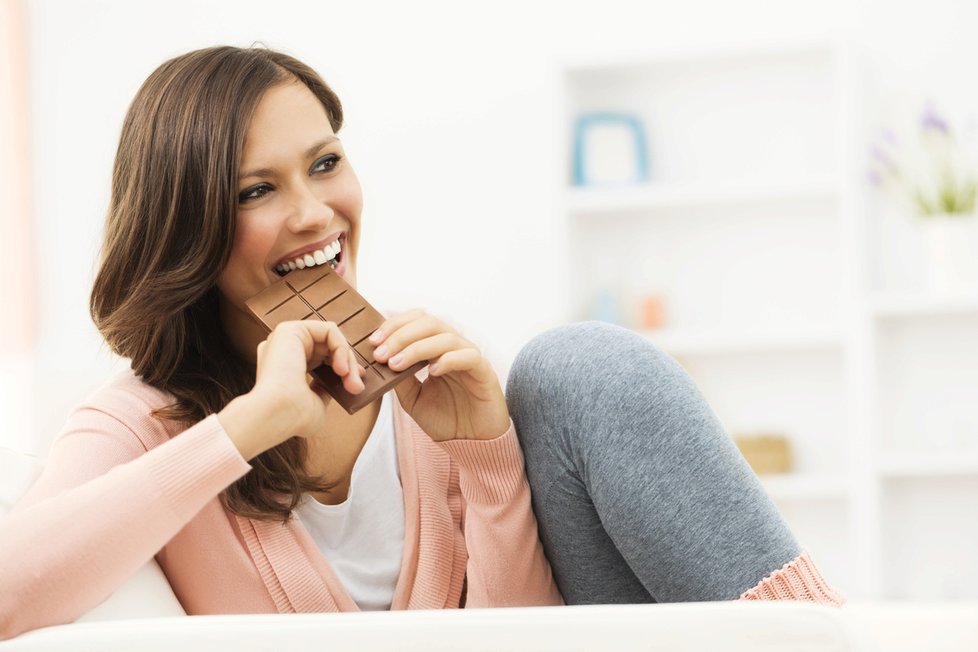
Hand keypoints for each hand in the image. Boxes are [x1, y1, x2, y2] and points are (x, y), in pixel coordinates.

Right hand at [251, 319, 364, 443]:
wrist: (277, 415)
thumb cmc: (292, 417)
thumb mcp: (316, 403)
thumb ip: (325, 390)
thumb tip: (339, 383)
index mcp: (284, 366)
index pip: (320, 359)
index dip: (343, 368)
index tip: (356, 385)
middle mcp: (283, 350)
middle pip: (328, 348)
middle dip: (349, 367)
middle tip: (357, 388)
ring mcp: (284, 338)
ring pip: (330, 339)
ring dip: (347, 359)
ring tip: (351, 382)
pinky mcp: (290, 329)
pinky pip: (328, 330)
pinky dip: (341, 348)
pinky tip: (341, 369)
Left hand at [369, 310, 509, 441]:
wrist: (470, 443)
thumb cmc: (444, 418)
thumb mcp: (412, 398)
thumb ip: (399, 378)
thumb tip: (380, 358)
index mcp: (437, 348)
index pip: (417, 321)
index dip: (395, 325)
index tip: (373, 342)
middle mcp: (454, 348)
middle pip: (429, 322)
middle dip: (401, 335)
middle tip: (381, 354)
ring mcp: (470, 357)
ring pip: (446, 337)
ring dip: (417, 348)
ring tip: (396, 364)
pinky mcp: (485, 372)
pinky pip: (468, 356)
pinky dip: (448, 359)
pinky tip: (432, 371)